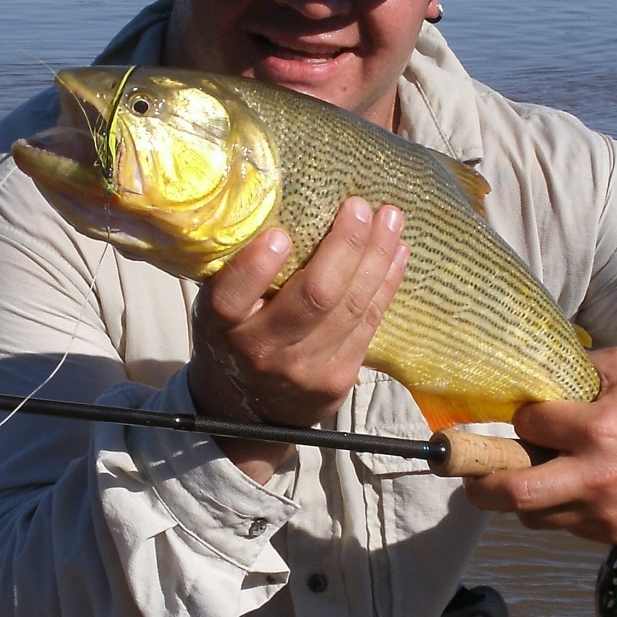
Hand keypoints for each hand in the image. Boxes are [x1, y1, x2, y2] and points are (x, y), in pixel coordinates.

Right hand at [188, 197, 408, 480]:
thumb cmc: (234, 335)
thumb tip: (292, 206)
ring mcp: (304, 371)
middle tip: (360, 206)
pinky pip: (369, 324)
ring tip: (391, 219)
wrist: (246, 410)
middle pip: (313, 297)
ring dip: (377, 257)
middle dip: (345, 246)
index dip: (255, 267)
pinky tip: (397, 254)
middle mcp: (261, 351)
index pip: (230, 298)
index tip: (281, 235)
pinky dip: (387, 284)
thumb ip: (242, 272)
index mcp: (221, 325)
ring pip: (352, 308)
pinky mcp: (337, 380)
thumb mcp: (219, 307)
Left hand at [464, 347, 616, 542]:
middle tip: (468, 472)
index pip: (528, 425)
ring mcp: (604, 512)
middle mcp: (595, 476)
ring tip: (519, 475)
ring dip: (516, 496)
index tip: (525, 416)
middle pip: (515, 491)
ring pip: (532, 515)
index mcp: (598, 429)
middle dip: (480, 481)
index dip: (520, 418)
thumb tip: (536, 377)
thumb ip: (578, 369)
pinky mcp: (612, 535)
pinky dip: (551, 509)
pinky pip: (561, 526)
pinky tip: (561, 487)